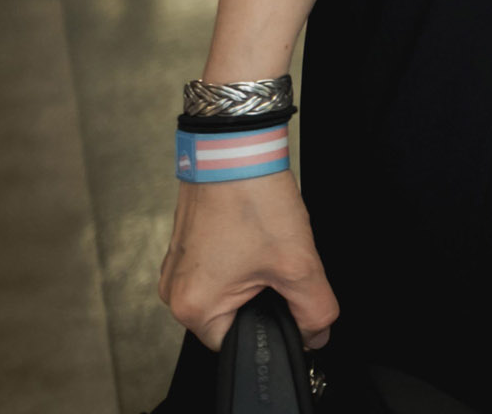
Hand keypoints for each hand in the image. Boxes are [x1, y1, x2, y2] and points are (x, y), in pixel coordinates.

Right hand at [158, 171, 339, 351]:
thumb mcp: (298, 264)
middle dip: (265, 296)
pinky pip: (218, 269)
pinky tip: (254, 234)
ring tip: (265, 243)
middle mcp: (174, 292)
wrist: (234, 148)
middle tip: (279, 262)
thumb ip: (314, 310)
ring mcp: (177, 268)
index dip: (272, 325)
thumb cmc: (253, 200)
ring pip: (228, 291)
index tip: (288, 299)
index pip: (238, 344)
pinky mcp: (185, 248)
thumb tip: (317, 336)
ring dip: (255, 275)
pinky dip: (242, 258)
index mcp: (192, 309)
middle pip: (233, 317)